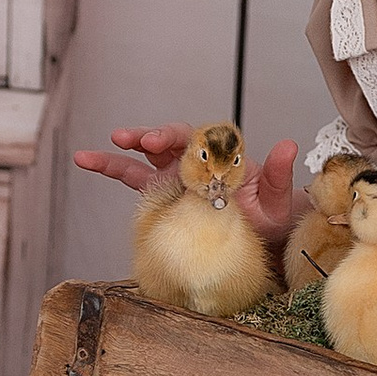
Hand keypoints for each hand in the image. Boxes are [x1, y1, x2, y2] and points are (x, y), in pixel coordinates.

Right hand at [73, 126, 301, 245]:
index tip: (160, 142)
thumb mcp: (277, 198)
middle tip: (128, 139)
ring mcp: (175, 178)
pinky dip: (112, 170)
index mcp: (219, 157)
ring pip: (143, 159)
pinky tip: (88, 162)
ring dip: (118, 155)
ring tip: (89, 156)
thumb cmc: (270, 216)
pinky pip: (134, 182)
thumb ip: (278, 173)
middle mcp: (194, 162)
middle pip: (166, 142)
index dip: (176, 137)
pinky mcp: (162, 196)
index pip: (195, 139)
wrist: (262, 239)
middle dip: (146, 138)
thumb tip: (288, 145)